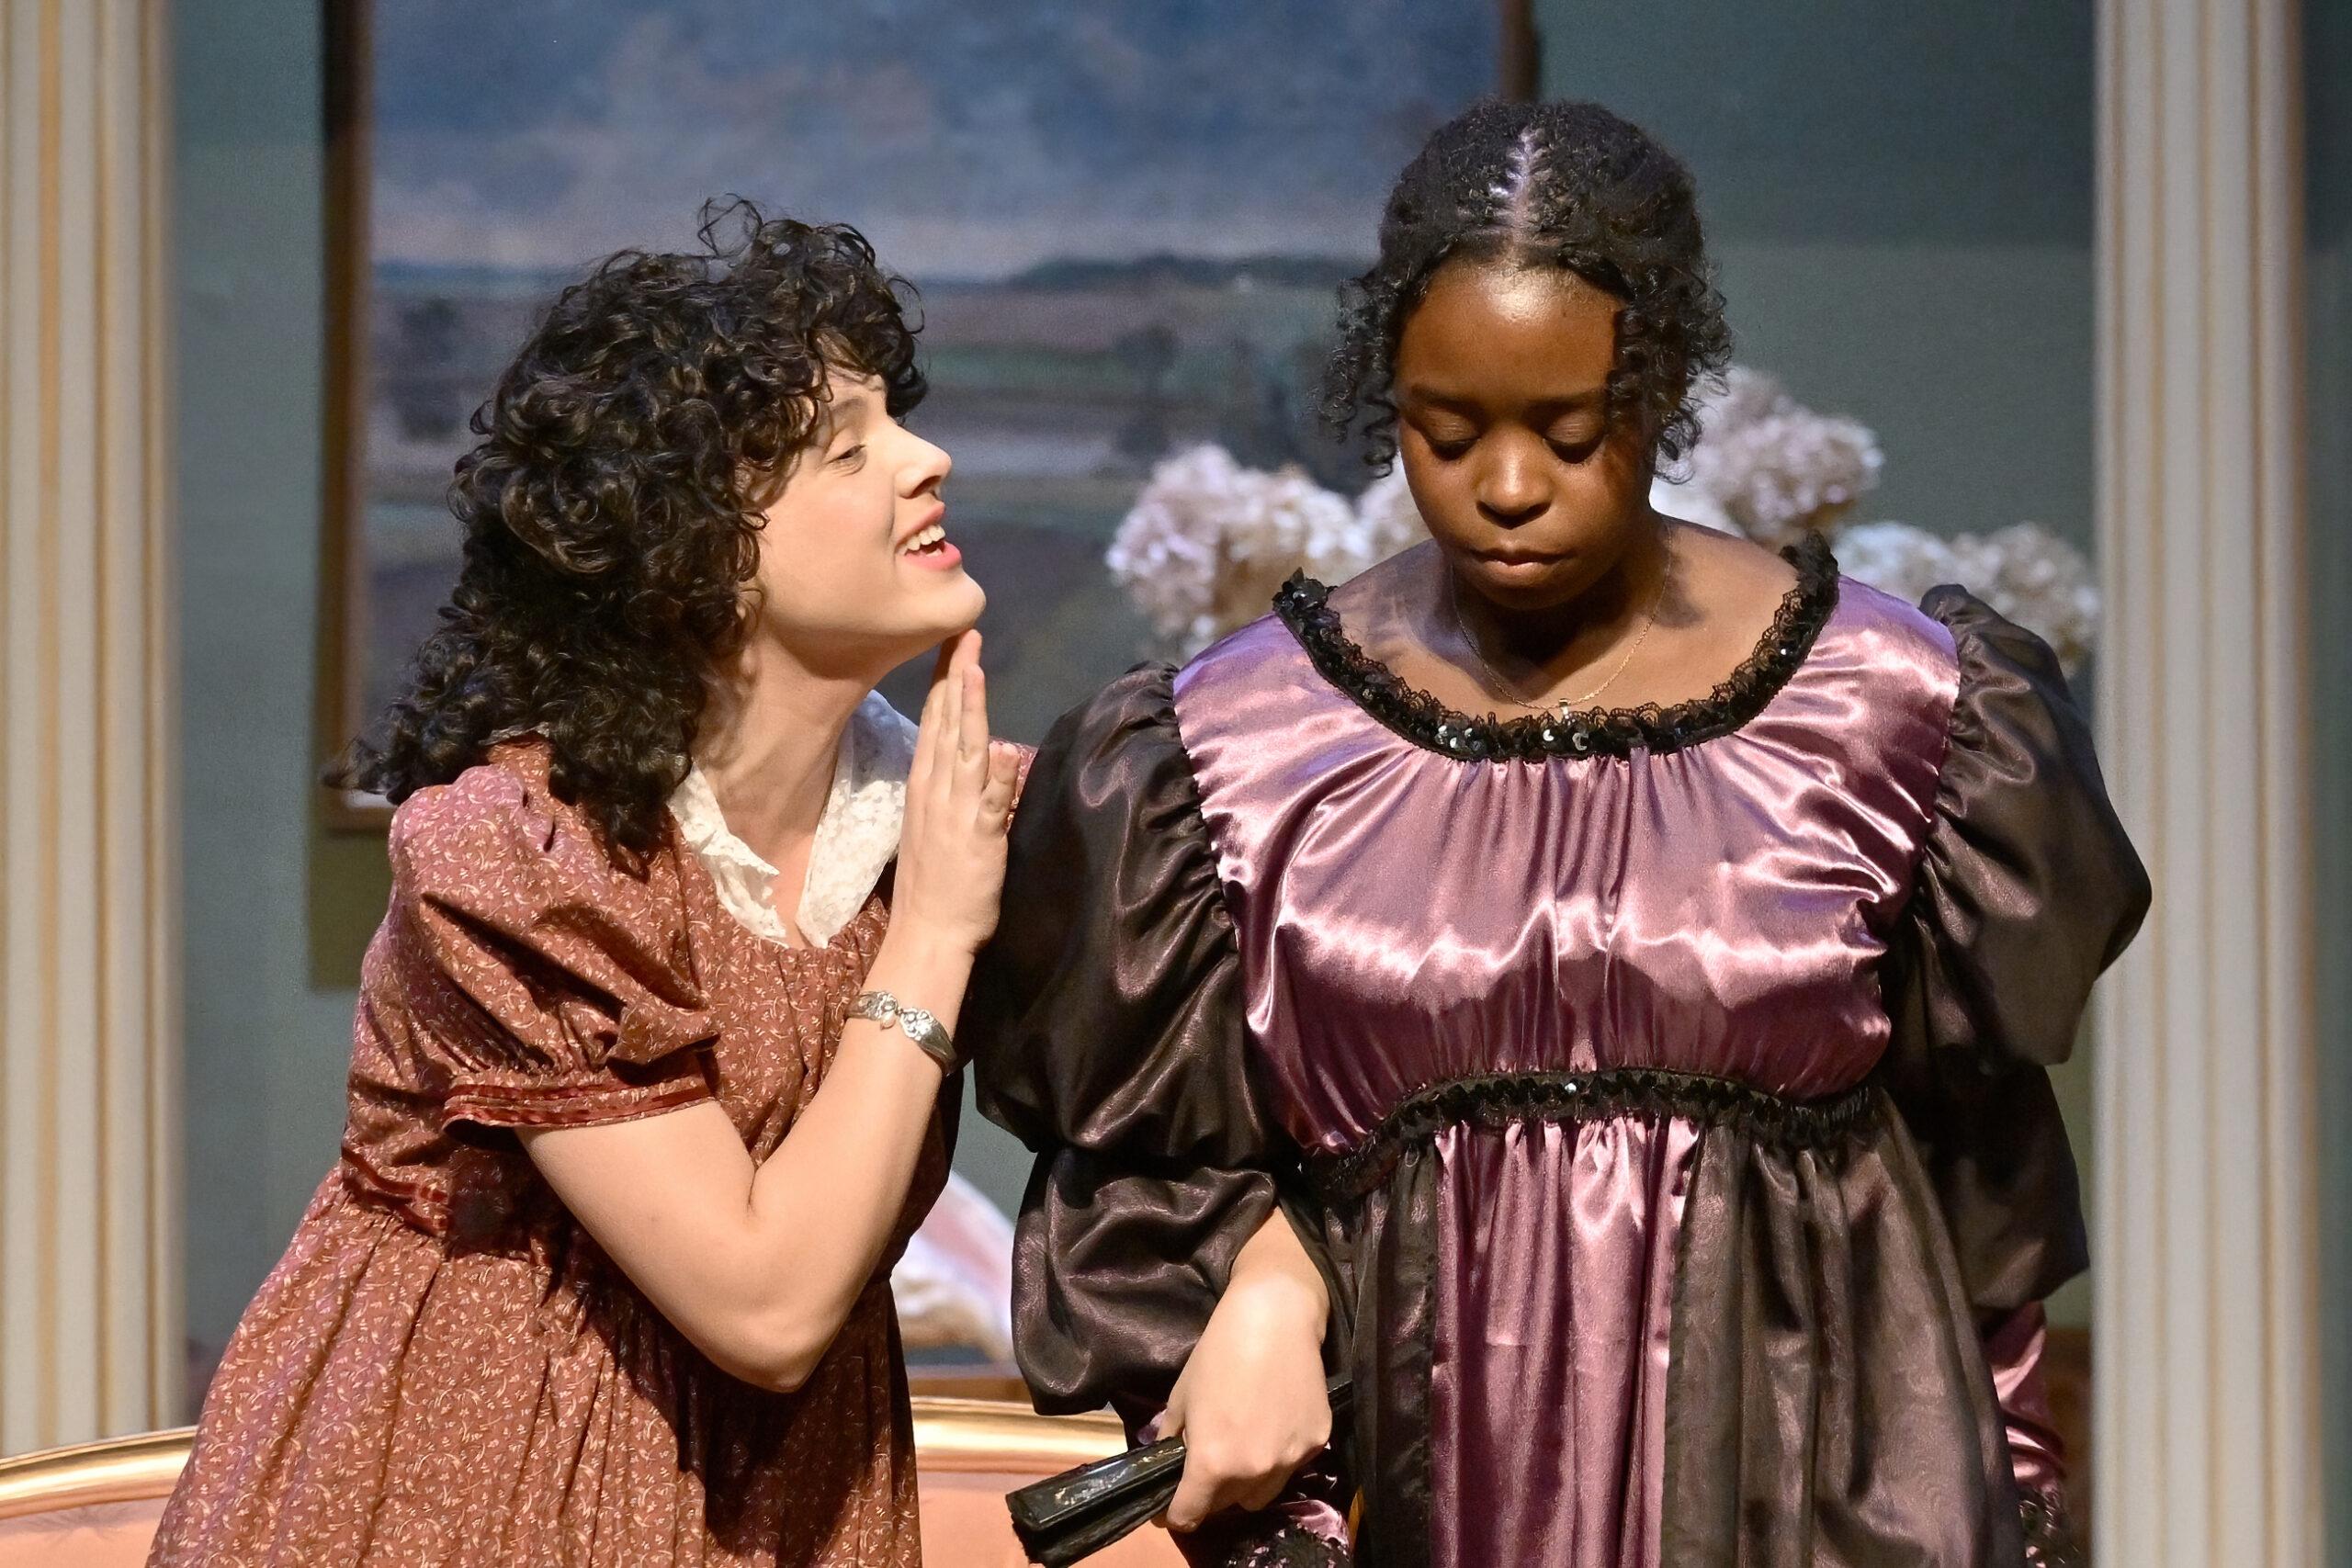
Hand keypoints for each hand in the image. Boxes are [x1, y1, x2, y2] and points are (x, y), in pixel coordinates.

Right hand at [890, 630, 1019, 956]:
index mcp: (925, 786)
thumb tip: (971, 757)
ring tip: (975, 668)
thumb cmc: (933, 885)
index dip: (945, 681)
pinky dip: (998, 775)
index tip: (954, 645)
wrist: (927, 932)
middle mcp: (936, 791)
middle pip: (946, 723)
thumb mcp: (936, 825)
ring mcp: (955, 812)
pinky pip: (991, 802)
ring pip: (964, 750)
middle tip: (965, 632)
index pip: (934, 722)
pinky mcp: (978, 837)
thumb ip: (952, 789)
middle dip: (956, 675)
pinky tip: (1003, 745)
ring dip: (970, 708)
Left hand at [1160, 1258, 1331, 1530]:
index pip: (1189, 1515)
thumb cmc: (1219, 1351)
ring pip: (1262, 1494)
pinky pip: (1290, 1467)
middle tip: (1207, 1468)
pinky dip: (1277, 1458)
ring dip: (1246, 1484)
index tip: (1171, 1505)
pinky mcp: (1317, 1443)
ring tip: (1242, 1448)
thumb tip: (1170, 1458)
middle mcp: (1252, 1471)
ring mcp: (1290, 1460)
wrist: (1275, 1318)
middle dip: (1212, 1495)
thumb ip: (1174, 1436)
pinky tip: (1273, 1424)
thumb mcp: (1182, 1395)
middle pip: (1227, 1507)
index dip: (1175, 1513)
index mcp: (1212, 1463)